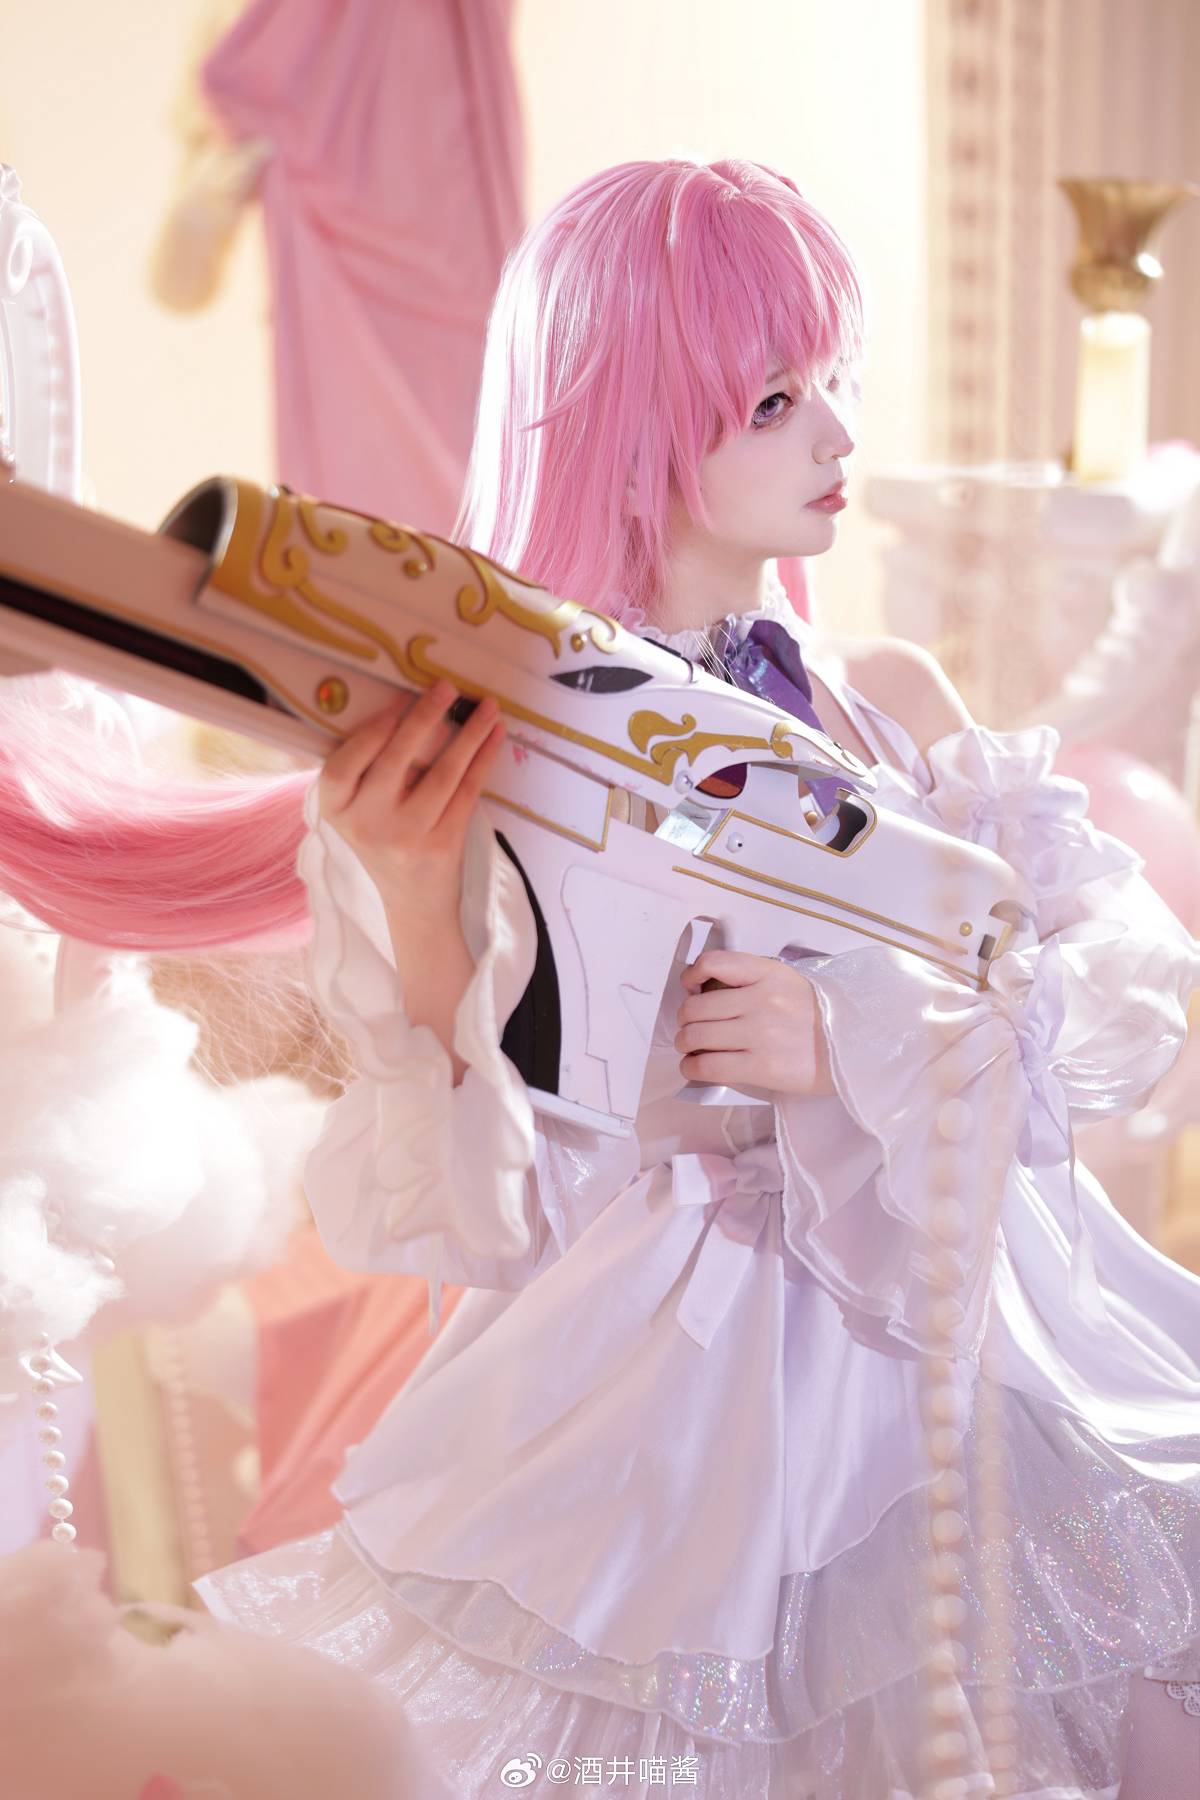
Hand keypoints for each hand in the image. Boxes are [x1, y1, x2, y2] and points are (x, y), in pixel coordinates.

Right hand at [317, 679, 505, 914]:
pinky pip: (467, 791)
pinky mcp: (442, 844)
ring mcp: (406, 837)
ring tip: (486, 706)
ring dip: (469, 735)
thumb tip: (407, 707)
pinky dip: (483, 759)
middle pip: (395, 761)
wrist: (412, 902)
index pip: (344, 765)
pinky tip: (494, 735)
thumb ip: (367, 770)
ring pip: (442, 773)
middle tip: (446, 686)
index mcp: (336, 811)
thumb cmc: (384, 840)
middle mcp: (367, 825)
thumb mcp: (358, 810)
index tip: (400, 699)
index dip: (373, 730)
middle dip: (424, 718)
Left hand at [675, 949, 835, 1098]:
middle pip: (696, 1007)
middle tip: (691, 1027)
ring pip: (696, 1036)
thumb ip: (752, 981)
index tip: (690, 987)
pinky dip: (692, 1068)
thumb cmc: (817, 1019)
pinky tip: (695, 1068)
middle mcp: (762, 999)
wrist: (853, 1051)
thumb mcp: (790, 984)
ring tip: (692, 1049)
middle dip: (686, 1020)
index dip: (692, 975)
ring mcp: (760, 1034)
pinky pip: (708, 1066)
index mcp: (769, 973)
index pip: (715, 962)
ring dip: (686, 1044)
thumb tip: (704, 993)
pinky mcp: (761, 1067)